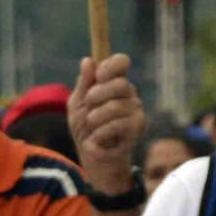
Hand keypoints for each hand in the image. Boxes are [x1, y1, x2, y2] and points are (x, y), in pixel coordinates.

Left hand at [70, 54, 145, 195]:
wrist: (91, 155)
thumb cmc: (85, 128)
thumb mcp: (77, 104)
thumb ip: (83, 84)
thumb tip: (88, 60)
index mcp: (114, 83)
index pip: (121, 61)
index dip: (110, 65)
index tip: (98, 76)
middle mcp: (129, 93)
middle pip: (119, 83)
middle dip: (96, 96)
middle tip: (89, 107)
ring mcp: (136, 109)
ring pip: (114, 106)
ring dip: (95, 119)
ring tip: (92, 127)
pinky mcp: (138, 126)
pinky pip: (117, 124)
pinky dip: (100, 133)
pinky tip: (98, 139)